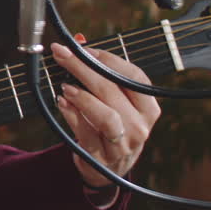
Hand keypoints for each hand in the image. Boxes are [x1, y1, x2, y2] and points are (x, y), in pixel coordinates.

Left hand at [49, 35, 160, 190]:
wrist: (106, 170)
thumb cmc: (110, 126)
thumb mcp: (112, 101)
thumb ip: (99, 71)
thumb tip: (78, 39)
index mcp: (148, 108)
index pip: (134, 76)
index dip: (108, 59)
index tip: (84, 49)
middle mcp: (140, 126)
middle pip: (113, 91)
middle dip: (84, 68)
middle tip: (62, 55)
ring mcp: (122, 144)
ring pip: (106, 116)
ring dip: (83, 97)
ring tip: (65, 86)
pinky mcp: (101, 157)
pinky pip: (86, 133)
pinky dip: (72, 115)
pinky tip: (62, 102)